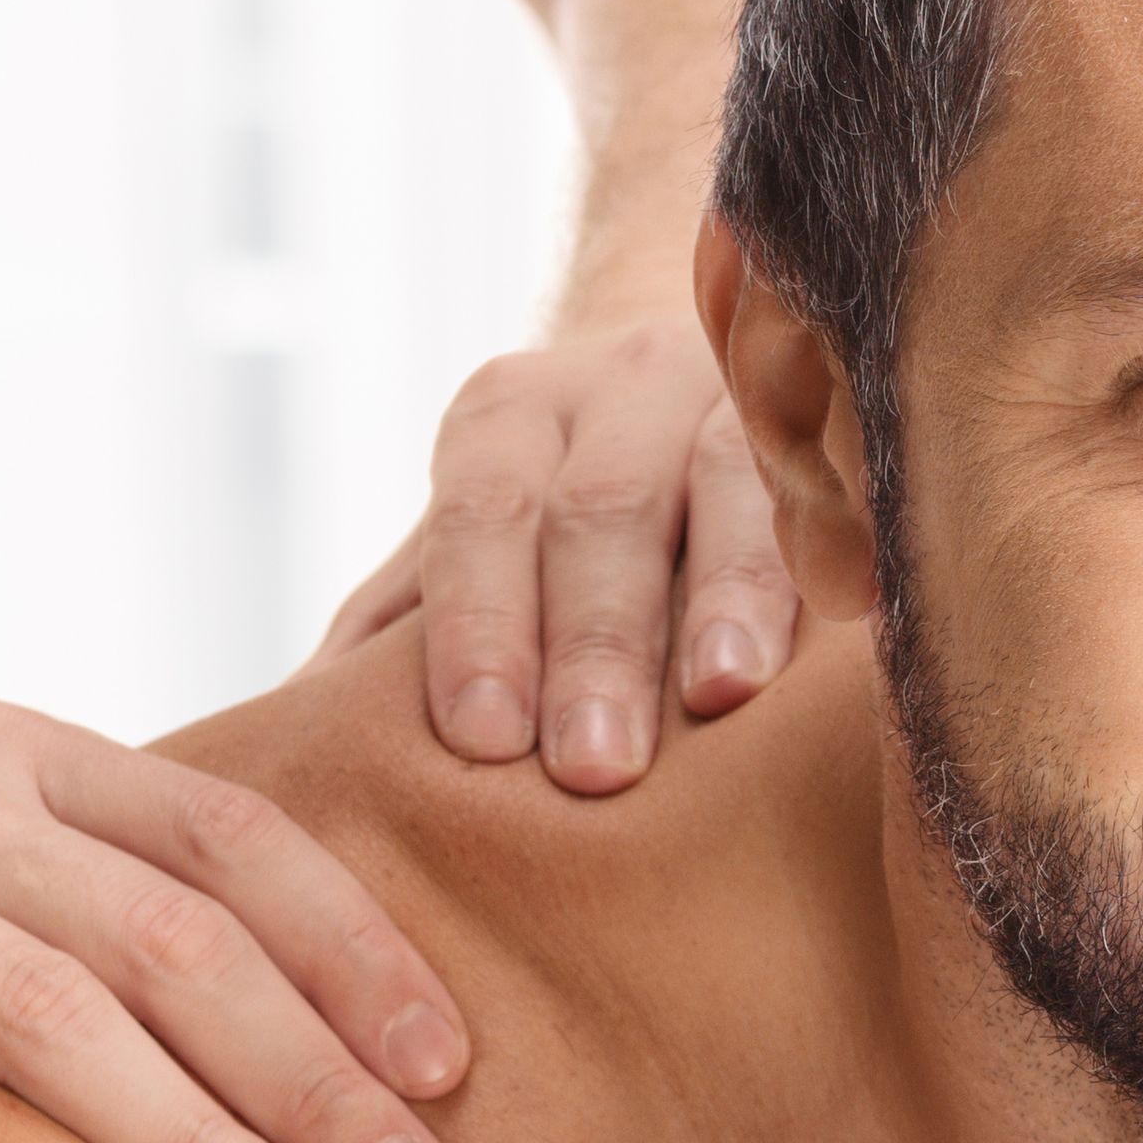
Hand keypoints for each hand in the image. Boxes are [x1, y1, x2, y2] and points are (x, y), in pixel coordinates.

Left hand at [319, 316, 800, 790]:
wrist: (702, 376)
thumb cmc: (560, 513)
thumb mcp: (471, 545)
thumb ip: (399, 627)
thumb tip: (290, 748)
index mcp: (508, 416)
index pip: (484, 515)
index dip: (484, 624)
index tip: (484, 738)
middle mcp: (621, 386)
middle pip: (602, 511)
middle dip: (597, 642)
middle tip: (592, 766)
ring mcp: (740, 398)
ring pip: (731, 489)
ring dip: (726, 598)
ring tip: (721, 698)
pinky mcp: (842, 427)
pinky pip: (846, 485)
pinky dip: (843, 551)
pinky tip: (851, 621)